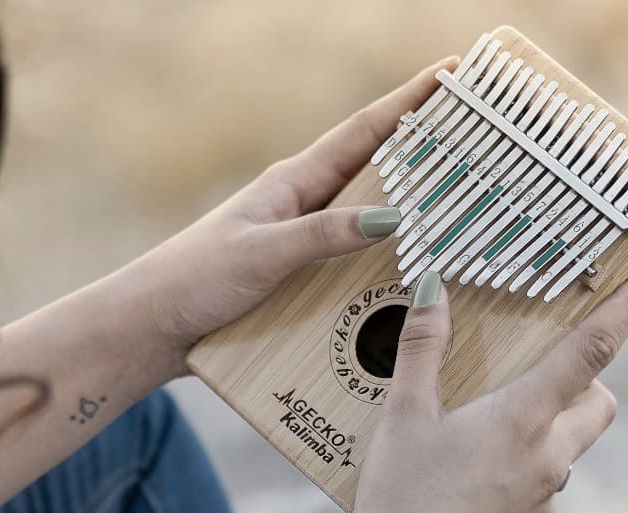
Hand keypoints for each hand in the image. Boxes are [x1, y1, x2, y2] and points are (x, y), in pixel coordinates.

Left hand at [129, 56, 459, 366]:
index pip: (362, 132)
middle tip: (476, 134)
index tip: (451, 70)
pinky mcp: (295, 274)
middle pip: (374, 167)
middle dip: (423, 147)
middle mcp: (301, 204)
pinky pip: (351, 258)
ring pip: (367, 215)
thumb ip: (320, 236)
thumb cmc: (193, 280)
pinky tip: (409, 274)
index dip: (408, 100)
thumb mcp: (261, 254)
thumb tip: (392, 216)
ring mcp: (300, 238)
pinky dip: (383, 258)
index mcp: (292, 183)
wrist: (151, 327)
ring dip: (410, 207)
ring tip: (461, 202)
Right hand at [322, 265, 627, 512]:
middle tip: (532, 376)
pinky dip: (519, 476)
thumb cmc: (399, 500)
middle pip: (597, 404)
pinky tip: (467, 485)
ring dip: (542, 432)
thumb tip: (432, 289)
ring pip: (567, 450)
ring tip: (477, 438)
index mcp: (521, 419)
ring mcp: (545, 503)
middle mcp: (548, 459)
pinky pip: (542, 491)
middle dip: (582, 382)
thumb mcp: (402, 415)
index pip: (590, 351)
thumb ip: (422, 346)